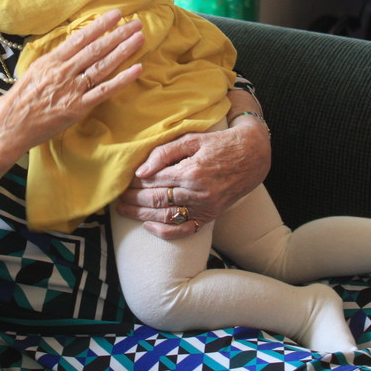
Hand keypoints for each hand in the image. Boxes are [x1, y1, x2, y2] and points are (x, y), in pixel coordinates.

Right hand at [0, 10, 143, 151]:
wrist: (11, 125)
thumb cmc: (22, 98)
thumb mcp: (35, 70)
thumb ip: (55, 59)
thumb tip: (73, 47)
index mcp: (52, 60)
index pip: (81, 38)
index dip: (100, 25)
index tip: (116, 14)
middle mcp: (64, 71)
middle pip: (96, 49)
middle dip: (118, 34)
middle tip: (136, 22)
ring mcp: (72, 89)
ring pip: (103, 66)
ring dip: (123, 50)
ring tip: (139, 38)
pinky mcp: (78, 107)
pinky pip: (104, 91)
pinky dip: (122, 79)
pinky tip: (137, 69)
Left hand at [116, 112, 271, 238]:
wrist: (253, 155)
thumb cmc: (220, 143)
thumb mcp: (192, 139)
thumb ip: (165, 152)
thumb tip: (141, 170)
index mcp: (191, 171)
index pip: (153, 180)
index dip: (135, 182)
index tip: (123, 180)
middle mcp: (198, 192)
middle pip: (156, 199)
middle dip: (132, 199)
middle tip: (117, 197)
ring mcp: (205, 207)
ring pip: (166, 216)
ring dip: (141, 215)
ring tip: (123, 210)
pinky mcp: (211, 216)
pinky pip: (185, 230)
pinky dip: (165, 231)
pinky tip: (148, 226)